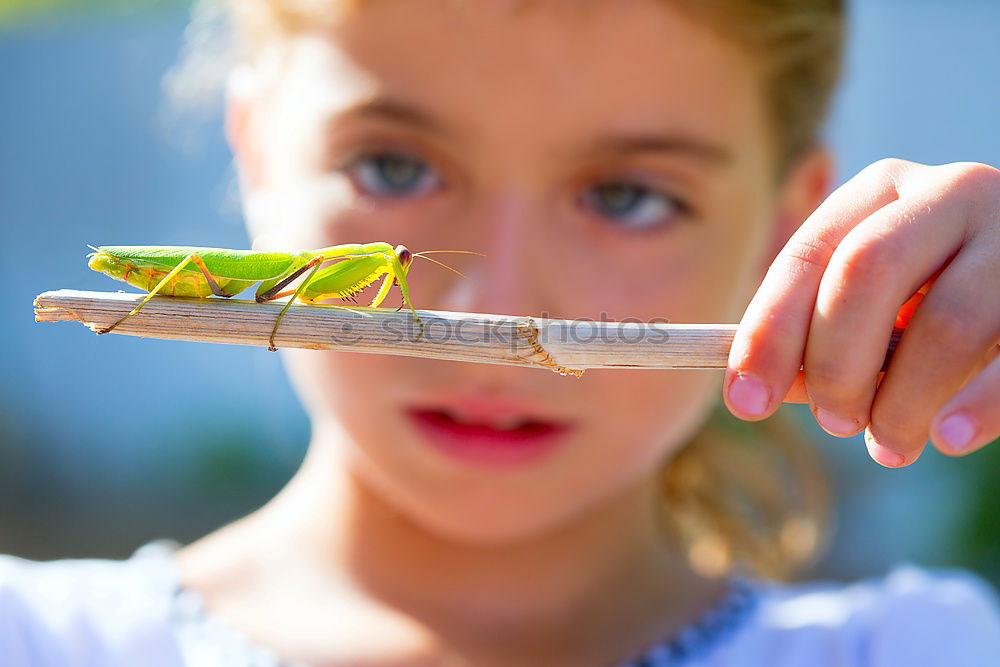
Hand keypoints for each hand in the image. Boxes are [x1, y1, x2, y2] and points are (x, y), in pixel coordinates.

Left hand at [723, 158, 999, 466]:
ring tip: (889, 445)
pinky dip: (977, 405)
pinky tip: (948, 438)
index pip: (807, 255)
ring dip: (903, 401)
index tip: (746, 402)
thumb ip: (815, 338)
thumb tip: (759, 390)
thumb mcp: (868, 305)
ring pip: (948, 323)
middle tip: (833, 422)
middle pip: (866, 271)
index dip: (769, 333)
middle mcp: (947, 194)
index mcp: (880, 193)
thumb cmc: (928, 304)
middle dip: (835, 363)